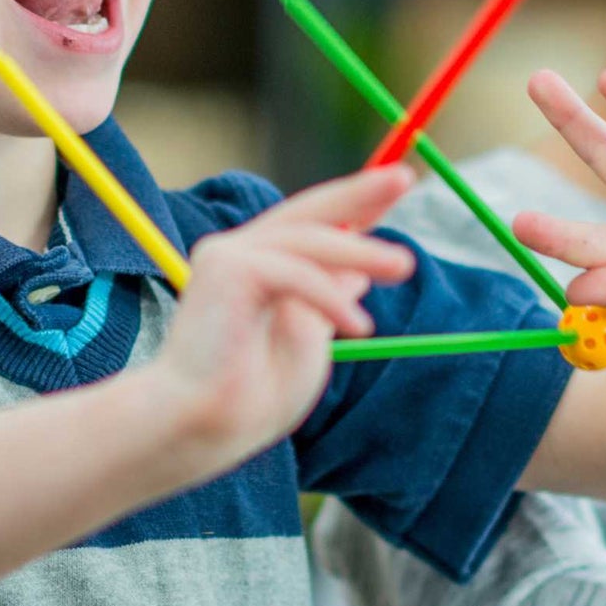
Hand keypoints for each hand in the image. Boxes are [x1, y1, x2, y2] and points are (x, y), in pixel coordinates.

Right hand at [153, 167, 416, 463]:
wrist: (201, 428)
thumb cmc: (249, 400)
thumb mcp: (308, 343)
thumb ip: (328, 303)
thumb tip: (360, 275)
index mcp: (255, 270)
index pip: (311, 228)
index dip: (354, 206)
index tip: (395, 186)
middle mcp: (237, 254)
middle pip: (307, 212)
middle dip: (358, 193)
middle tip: (404, 177)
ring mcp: (227, 257)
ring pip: (307, 241)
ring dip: (360, 251)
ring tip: (404, 267)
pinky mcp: (226, 270)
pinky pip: (295, 273)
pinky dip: (329, 298)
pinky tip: (357, 328)